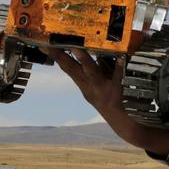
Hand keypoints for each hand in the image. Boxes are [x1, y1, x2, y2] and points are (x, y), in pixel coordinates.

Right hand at [50, 48, 168, 155]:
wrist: (124, 124)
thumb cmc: (109, 100)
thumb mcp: (95, 88)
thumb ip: (92, 71)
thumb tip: (87, 49)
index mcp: (84, 85)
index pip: (67, 68)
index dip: (55, 56)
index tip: (44, 44)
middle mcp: (90, 87)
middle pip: (73, 70)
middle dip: (61, 57)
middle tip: (52, 44)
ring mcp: (103, 89)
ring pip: (91, 73)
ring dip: (84, 60)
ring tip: (78, 49)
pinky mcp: (118, 91)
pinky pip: (119, 77)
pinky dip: (120, 68)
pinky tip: (122, 57)